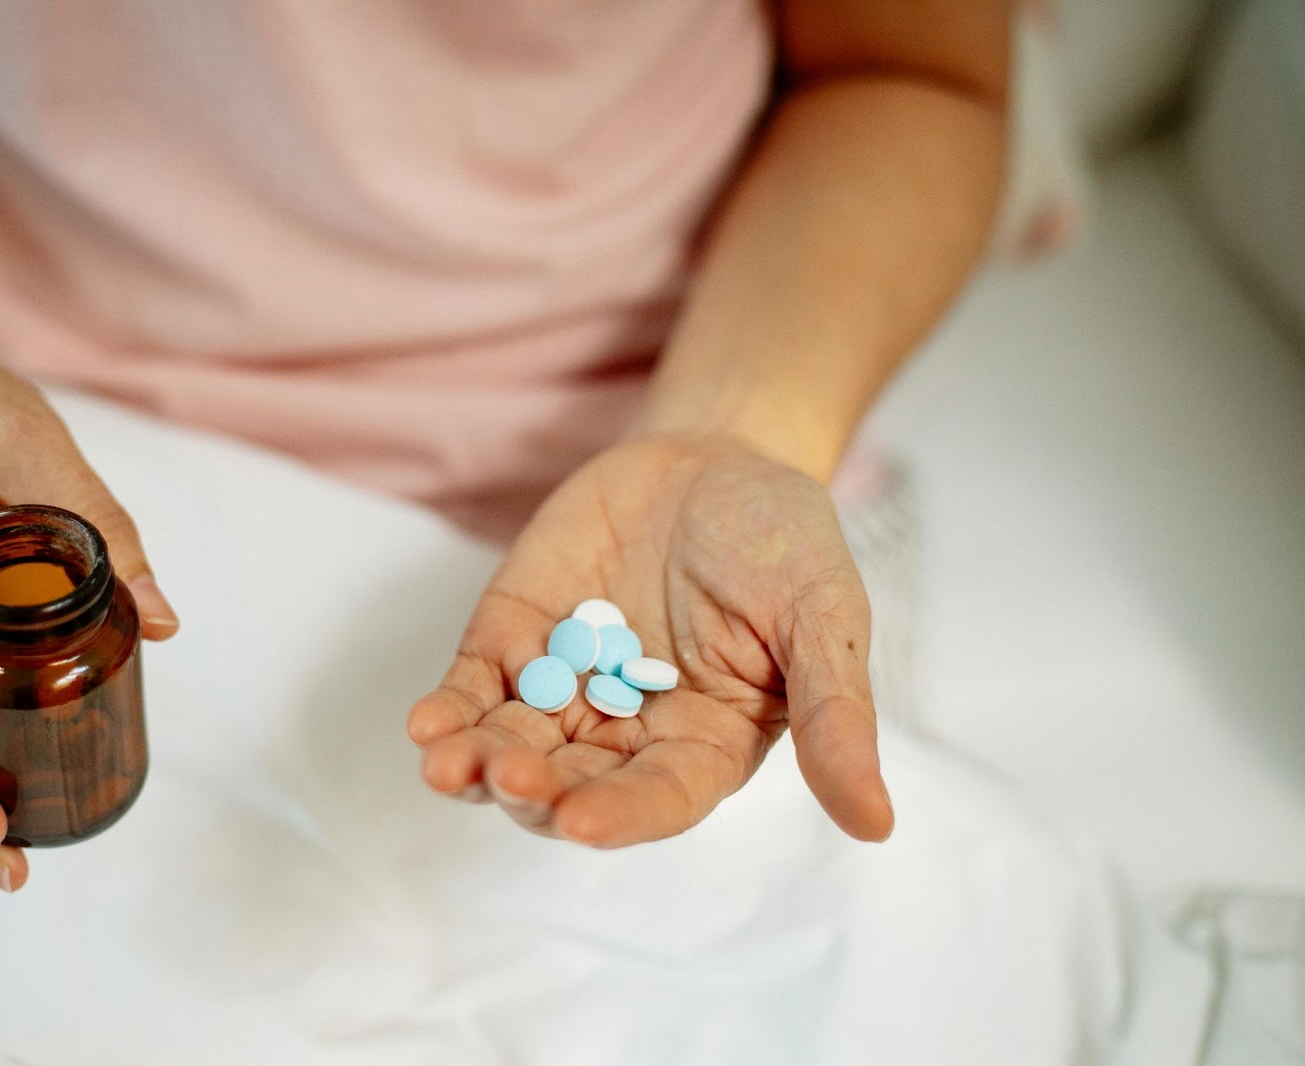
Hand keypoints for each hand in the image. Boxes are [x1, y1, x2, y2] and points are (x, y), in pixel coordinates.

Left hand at [408, 434, 891, 846]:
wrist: (714, 454)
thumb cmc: (782, 539)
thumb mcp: (823, 616)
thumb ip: (836, 715)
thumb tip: (876, 825)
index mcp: (703, 743)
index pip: (658, 800)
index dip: (616, 816)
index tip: (576, 822)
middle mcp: (627, 732)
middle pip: (569, 784)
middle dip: (532, 788)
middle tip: (505, 775)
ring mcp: (565, 687)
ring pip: (511, 746)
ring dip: (475, 761)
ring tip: (446, 760)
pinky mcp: (515, 638)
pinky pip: (475, 687)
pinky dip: (449, 707)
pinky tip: (427, 722)